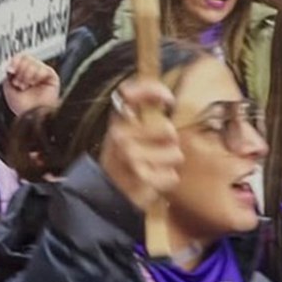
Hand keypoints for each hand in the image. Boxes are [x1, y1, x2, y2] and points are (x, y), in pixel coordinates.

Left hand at [3, 54, 60, 114]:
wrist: (32, 115)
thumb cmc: (23, 107)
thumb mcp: (8, 88)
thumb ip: (9, 75)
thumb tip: (13, 66)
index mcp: (23, 75)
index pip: (20, 59)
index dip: (14, 62)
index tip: (11, 69)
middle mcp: (33, 74)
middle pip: (26, 58)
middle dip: (19, 71)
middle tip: (19, 83)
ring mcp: (42, 75)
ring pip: (33, 62)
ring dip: (26, 74)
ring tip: (26, 85)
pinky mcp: (52, 77)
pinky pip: (43, 68)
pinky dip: (36, 75)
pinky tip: (34, 83)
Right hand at [98, 79, 181, 209]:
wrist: (106, 192)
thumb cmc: (124, 155)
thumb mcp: (127, 129)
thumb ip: (143, 108)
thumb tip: (161, 89)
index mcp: (117, 119)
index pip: (130, 93)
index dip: (154, 91)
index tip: (169, 99)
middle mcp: (120, 135)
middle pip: (167, 130)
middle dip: (171, 139)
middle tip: (162, 145)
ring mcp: (129, 158)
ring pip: (174, 155)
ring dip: (170, 161)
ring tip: (157, 164)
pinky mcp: (139, 180)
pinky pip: (171, 177)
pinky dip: (167, 180)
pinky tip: (155, 179)